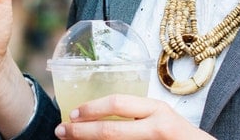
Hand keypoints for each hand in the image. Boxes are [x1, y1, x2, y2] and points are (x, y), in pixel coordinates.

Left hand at [55, 95, 212, 139]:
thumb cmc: (179, 136)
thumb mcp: (160, 118)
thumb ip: (135, 115)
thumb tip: (96, 117)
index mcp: (156, 109)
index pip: (117, 104)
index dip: (91, 109)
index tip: (72, 114)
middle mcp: (156, 127)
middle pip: (110, 131)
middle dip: (80, 132)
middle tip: (60, 132)